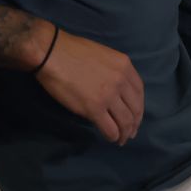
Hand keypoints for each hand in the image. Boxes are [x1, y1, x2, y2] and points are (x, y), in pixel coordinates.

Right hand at [35, 28, 143, 144]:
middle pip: (135, 109)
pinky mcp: (94, 109)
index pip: (139, 92)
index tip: (135, 115)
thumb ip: (113, 71)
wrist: (51, 53)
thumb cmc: (71, 50)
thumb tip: (114, 90)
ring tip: (121, 139)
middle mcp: (121, 81)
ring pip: (125, 122)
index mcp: (124, 65)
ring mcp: (109, 96)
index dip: (138, 107)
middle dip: (134, 124)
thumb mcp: (102, 54)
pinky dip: (112, 136)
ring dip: (124, 133)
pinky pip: (110, 128)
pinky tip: (110, 138)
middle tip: (130, 132)